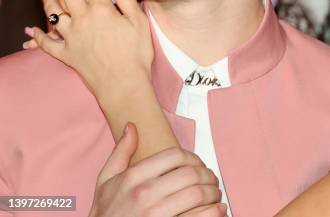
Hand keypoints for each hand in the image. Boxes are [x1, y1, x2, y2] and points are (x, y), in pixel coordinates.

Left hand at [24, 0, 153, 98]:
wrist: (124, 83)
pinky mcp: (66, 54)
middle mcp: (82, 20)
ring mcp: (71, 37)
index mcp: (102, 10)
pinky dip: (38, 36)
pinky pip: (47, 43)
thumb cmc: (137, 53)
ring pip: (53, 13)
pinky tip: (33, 29)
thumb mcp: (138, 20)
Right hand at [89, 123, 226, 216]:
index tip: (198, 164)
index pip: (176, 156)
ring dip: (213, 191)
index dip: (193, 157)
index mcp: (134, 177)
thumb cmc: (105, 213)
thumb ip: (120, 152)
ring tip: (214, 193)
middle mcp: (144, 194)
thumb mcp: (105, 181)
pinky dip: (214, 212)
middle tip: (212, 179)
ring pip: (197, 194)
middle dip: (207, 175)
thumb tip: (131, 126)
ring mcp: (155, 215)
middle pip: (191, 173)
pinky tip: (218, 209)